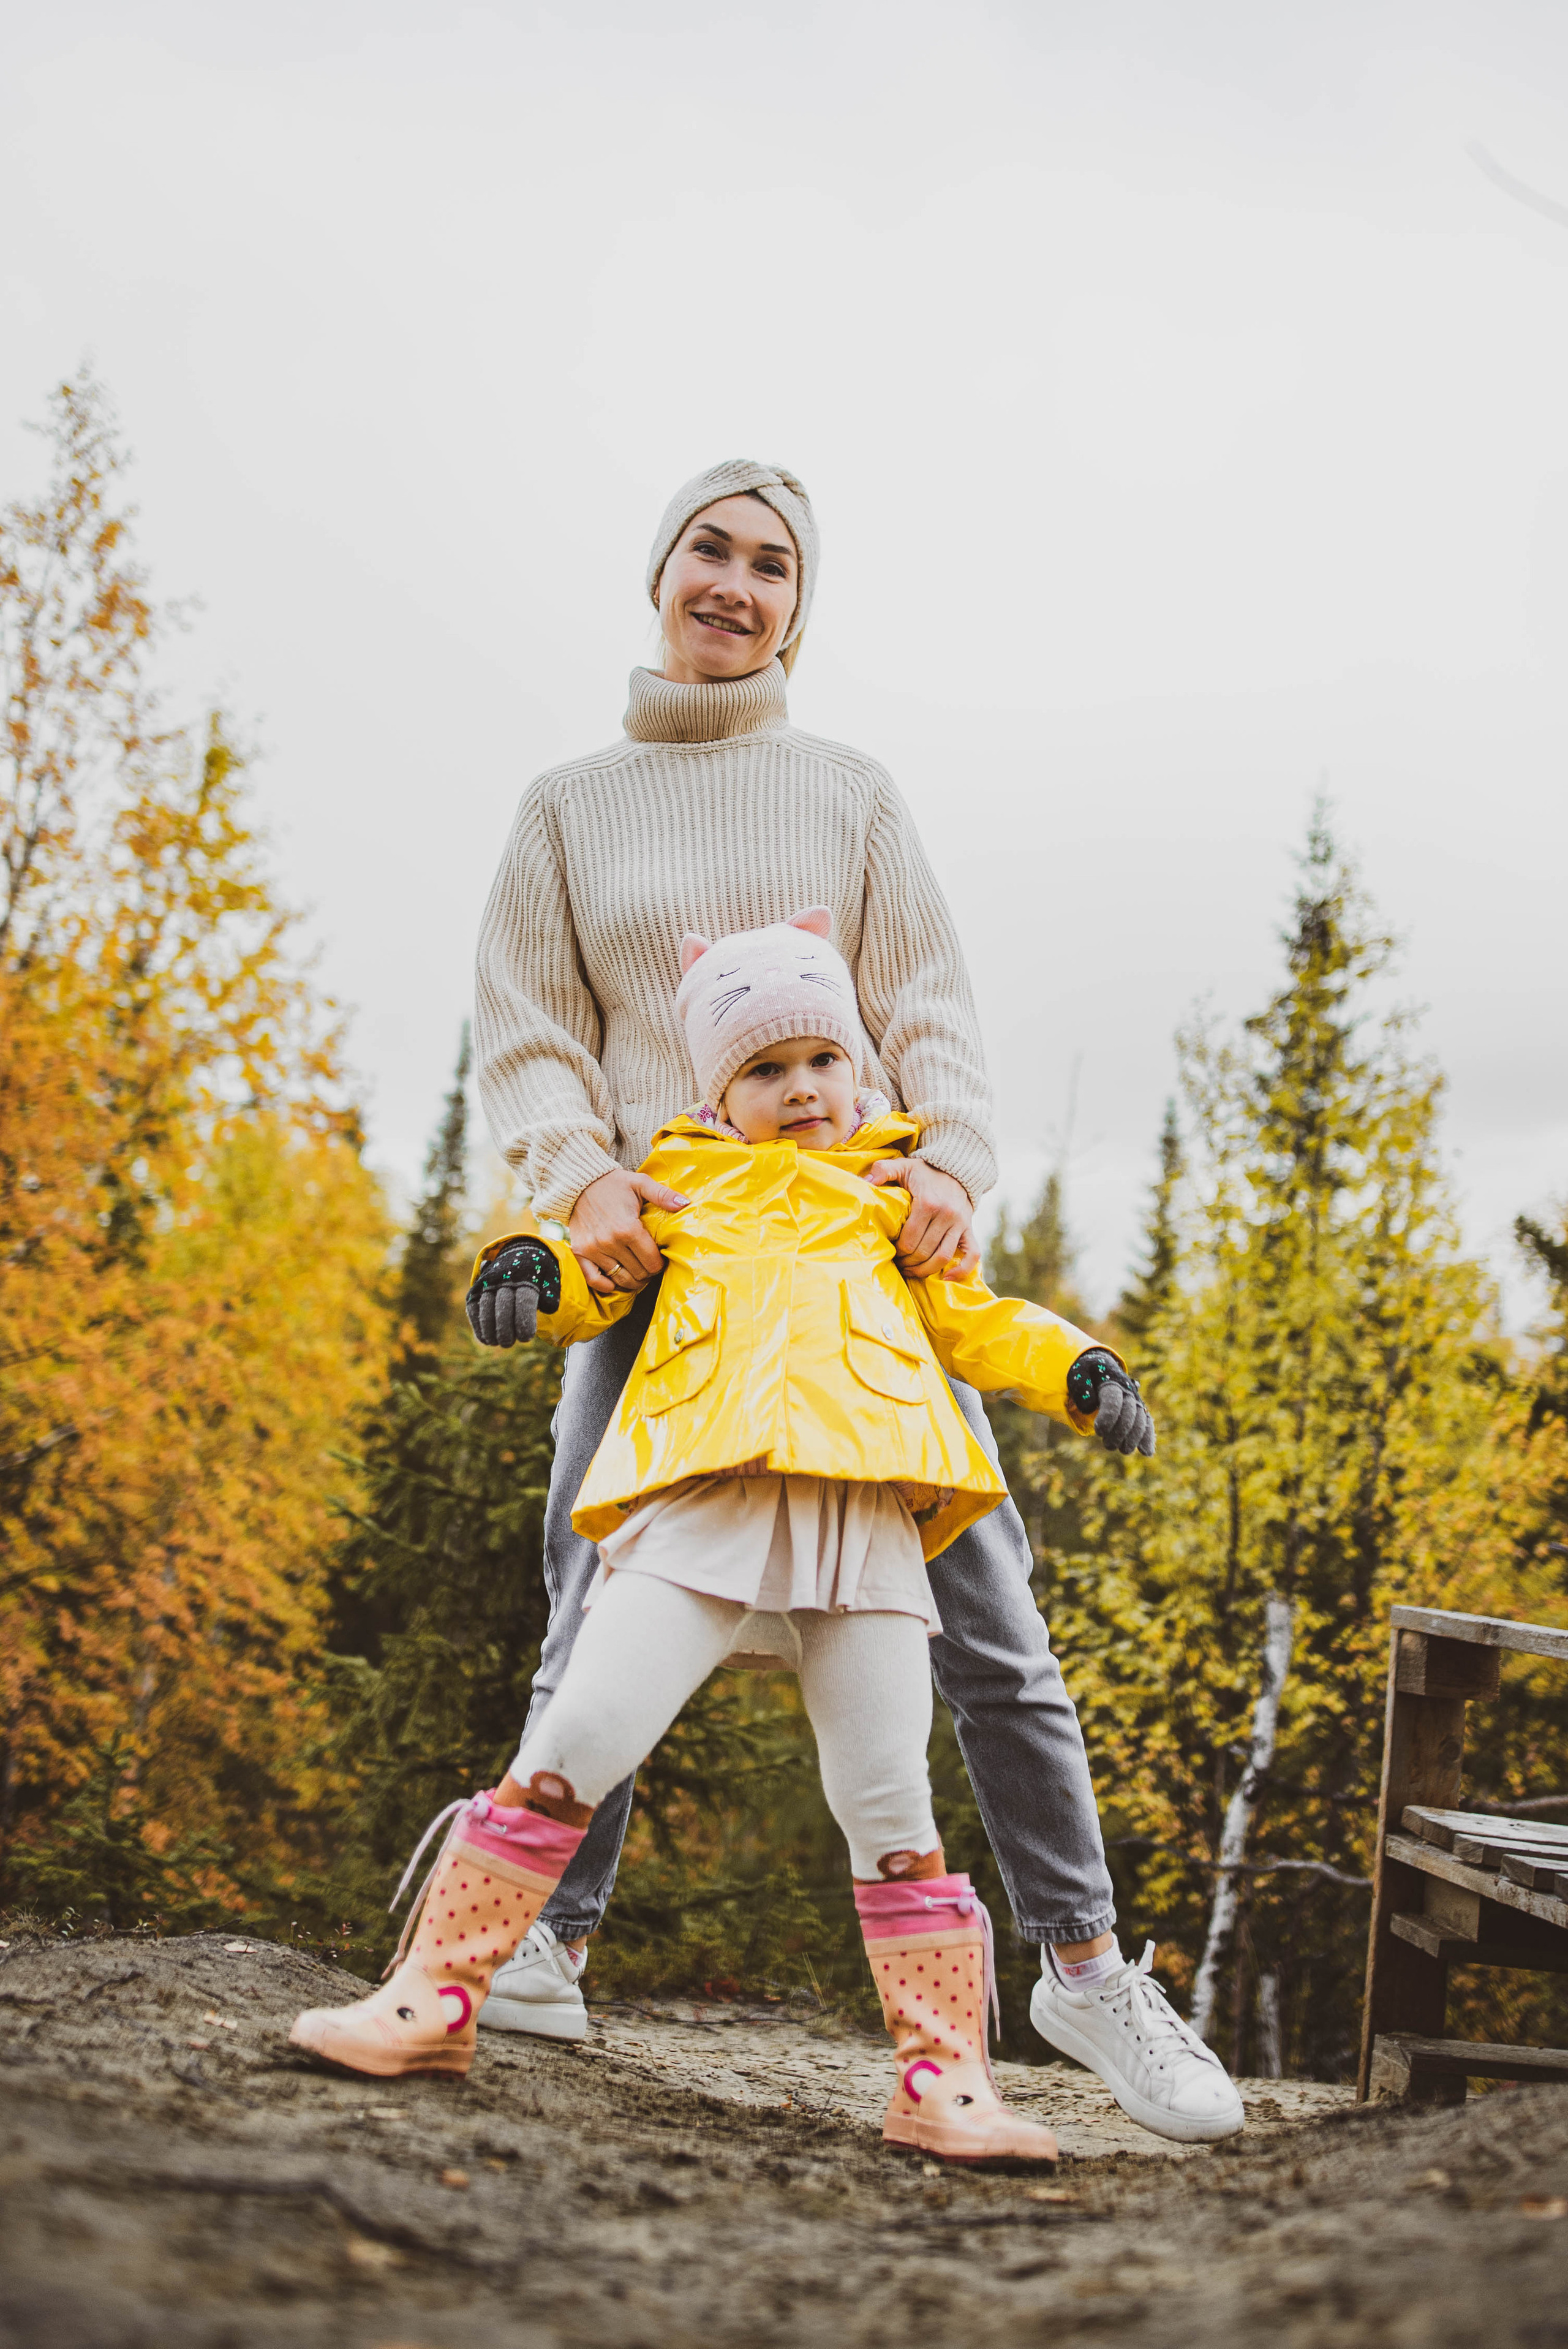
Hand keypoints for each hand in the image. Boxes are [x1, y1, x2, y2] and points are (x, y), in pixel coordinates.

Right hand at [466, 1237, 560, 1346]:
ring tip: (497, 1342)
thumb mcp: (551, 1277)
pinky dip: (478, 1325)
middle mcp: (504, 1277)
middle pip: (503, 1305)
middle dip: (505, 1328)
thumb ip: (551, 1293)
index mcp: (526, 1274)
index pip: (524, 1300)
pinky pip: (473, 1308)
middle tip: (508, 1343)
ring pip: (486, 1307)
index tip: (527, 1337)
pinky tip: (486, 1339)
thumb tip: (548, 1308)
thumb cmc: (538, 1272)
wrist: (519, 1253)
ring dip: (489, 1329)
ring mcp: (488, 1282)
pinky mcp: (476, 1289)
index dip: (524, 1321)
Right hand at [569, 1167, 688, 1296]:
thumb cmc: (614, 1184)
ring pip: (620, 1279)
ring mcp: (593, 1249)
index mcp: (628, 1228)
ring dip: (632, 1280)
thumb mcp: (640, 1183)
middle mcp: (610, 1242)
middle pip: (638, 1273)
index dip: (660, 1264)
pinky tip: (614, 1281)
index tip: (660, 1259)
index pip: (652, 1261)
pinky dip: (605, 1285)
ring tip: (638, 1273)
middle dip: (648, 1272)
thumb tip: (685, 1204)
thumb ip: (663, 1195)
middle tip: (650, 1265)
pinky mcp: (580, 1252)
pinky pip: (593, 1279)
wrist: (580, 1183)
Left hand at [864, 1157, 978, 1278]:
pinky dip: (962, 1270)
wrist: (955, 1169)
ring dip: (925, 1270)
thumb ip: (883, 1170)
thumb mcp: (902, 1166)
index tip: (890, 1252)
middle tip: (898, 1264)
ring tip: (912, 1271)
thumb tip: (866, 1182)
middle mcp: (946, 1215)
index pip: (909, 1239)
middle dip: (908, 1262)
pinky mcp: (970, 1229)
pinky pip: (973, 1255)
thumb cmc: (924, 1172)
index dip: (897, 1251)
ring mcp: (960, 1224)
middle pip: (923, 1251)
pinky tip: (946, 1278)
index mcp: (928, 1202)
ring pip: (943, 1257)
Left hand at [1066, 1349, 1155, 1455]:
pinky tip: (1147, 1452)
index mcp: (1112, 1382)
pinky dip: (1148, 1437)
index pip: (1113, 1400)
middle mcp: (1127, 1391)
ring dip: (1133, 1438)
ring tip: (1123, 1450)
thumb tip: (1090, 1406)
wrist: (1102, 1367)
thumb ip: (1081, 1387)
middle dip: (1120, 1432)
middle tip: (1107, 1445)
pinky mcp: (1139, 1410)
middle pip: (1129, 1413)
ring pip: (1141, 1420)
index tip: (1098, 1432)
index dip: (1108, 1417)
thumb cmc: (1087, 1372)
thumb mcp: (1078, 1374)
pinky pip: (1147, 1423)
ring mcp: (1135, 1400)